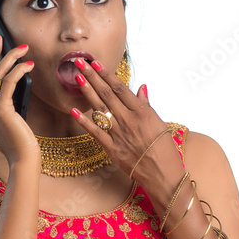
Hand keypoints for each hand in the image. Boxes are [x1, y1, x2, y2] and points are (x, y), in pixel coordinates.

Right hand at [0, 36, 39, 165]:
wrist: (23, 160)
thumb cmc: (22, 142)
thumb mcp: (11, 120)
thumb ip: (7, 104)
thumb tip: (15, 82)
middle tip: (1, 39)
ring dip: (10, 59)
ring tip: (23, 49)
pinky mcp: (1, 111)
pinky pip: (9, 84)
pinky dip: (18, 71)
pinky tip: (28, 65)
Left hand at [68, 58, 172, 180]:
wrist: (163, 175)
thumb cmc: (164, 150)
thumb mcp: (159, 123)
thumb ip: (147, 105)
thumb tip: (141, 87)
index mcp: (142, 112)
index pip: (120, 88)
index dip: (107, 74)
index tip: (96, 62)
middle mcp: (129, 121)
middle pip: (107, 94)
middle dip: (92, 77)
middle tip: (80, 62)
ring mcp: (119, 135)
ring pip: (99, 109)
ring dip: (87, 92)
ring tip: (77, 78)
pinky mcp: (112, 149)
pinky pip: (95, 133)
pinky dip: (84, 121)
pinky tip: (73, 110)